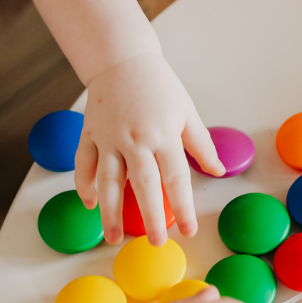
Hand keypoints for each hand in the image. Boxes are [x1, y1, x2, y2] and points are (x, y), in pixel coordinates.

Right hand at [78, 50, 222, 244]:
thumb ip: (201, 143)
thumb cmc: (158, 85)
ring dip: (110, 212)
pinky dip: (84, 185)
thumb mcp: (186, 111)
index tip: (189, 230)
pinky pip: (84, 164)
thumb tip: (217, 171)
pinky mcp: (89, 134)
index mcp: (163, 134)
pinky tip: (90, 204)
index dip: (183, 206)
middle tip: (156, 243)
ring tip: (114, 238)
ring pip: (108, 181)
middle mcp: (135, 139)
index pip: (175, 178)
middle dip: (150, 217)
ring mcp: (108, 137)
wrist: (121, 59)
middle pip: (143, 185)